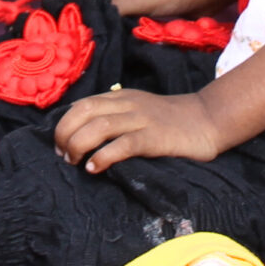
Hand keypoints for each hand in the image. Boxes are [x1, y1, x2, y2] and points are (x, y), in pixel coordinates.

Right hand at [49, 0, 235, 17]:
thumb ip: (120, 6)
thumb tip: (93, 16)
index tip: (48, 3)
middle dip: (71, 0)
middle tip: (54, 20)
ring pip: (102, 1)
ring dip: (88, 12)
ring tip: (70, 30)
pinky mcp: (142, 6)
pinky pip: (116, 13)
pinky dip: (105, 21)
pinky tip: (99, 35)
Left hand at [54, 88, 227, 172]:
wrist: (206, 119)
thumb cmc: (168, 120)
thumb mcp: (136, 109)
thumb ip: (113, 114)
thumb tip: (81, 133)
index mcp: (120, 97)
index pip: (81, 105)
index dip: (64, 124)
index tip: (59, 145)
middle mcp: (127, 104)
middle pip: (84, 113)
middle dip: (66, 134)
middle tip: (64, 156)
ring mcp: (141, 119)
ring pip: (99, 126)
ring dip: (79, 145)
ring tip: (75, 162)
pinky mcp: (154, 137)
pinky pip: (124, 144)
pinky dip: (104, 156)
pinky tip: (95, 168)